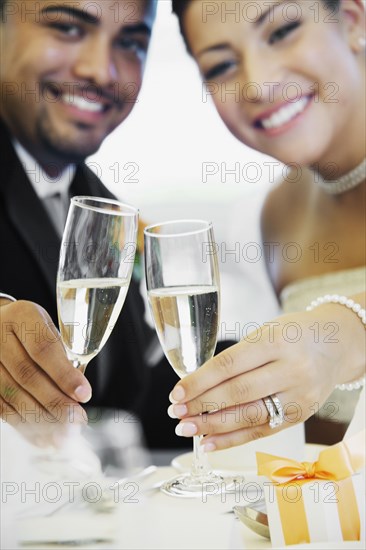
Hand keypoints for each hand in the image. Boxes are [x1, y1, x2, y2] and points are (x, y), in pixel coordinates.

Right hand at [0, 299, 91, 446]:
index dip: (64, 374)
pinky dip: (24, 425)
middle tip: (76, 421)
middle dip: (55, 402)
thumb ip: (62, 355)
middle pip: (27, 375)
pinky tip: (43, 437)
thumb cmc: (32, 330)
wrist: (0, 326)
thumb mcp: (49, 329)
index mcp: (22, 316)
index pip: (44, 348)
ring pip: (11, 395)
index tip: (84, 394)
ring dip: (40, 420)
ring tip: (63, 436)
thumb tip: (78, 395)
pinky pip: (1, 408)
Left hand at [167, 307, 364, 450]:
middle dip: (201, 405)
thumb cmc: (293, 335)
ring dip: (213, 426)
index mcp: (275, 341)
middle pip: (237, 393)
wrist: (336, 345)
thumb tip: (196, 385)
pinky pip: (262, 431)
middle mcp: (290, 370)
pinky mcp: (300, 415)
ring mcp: (298, 396)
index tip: (177, 392)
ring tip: (187, 428)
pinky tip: (209, 442)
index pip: (229, 365)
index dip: (199, 381)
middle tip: (175, 412)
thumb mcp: (265, 332)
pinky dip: (233, 439)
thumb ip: (236, 357)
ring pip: (249, 416)